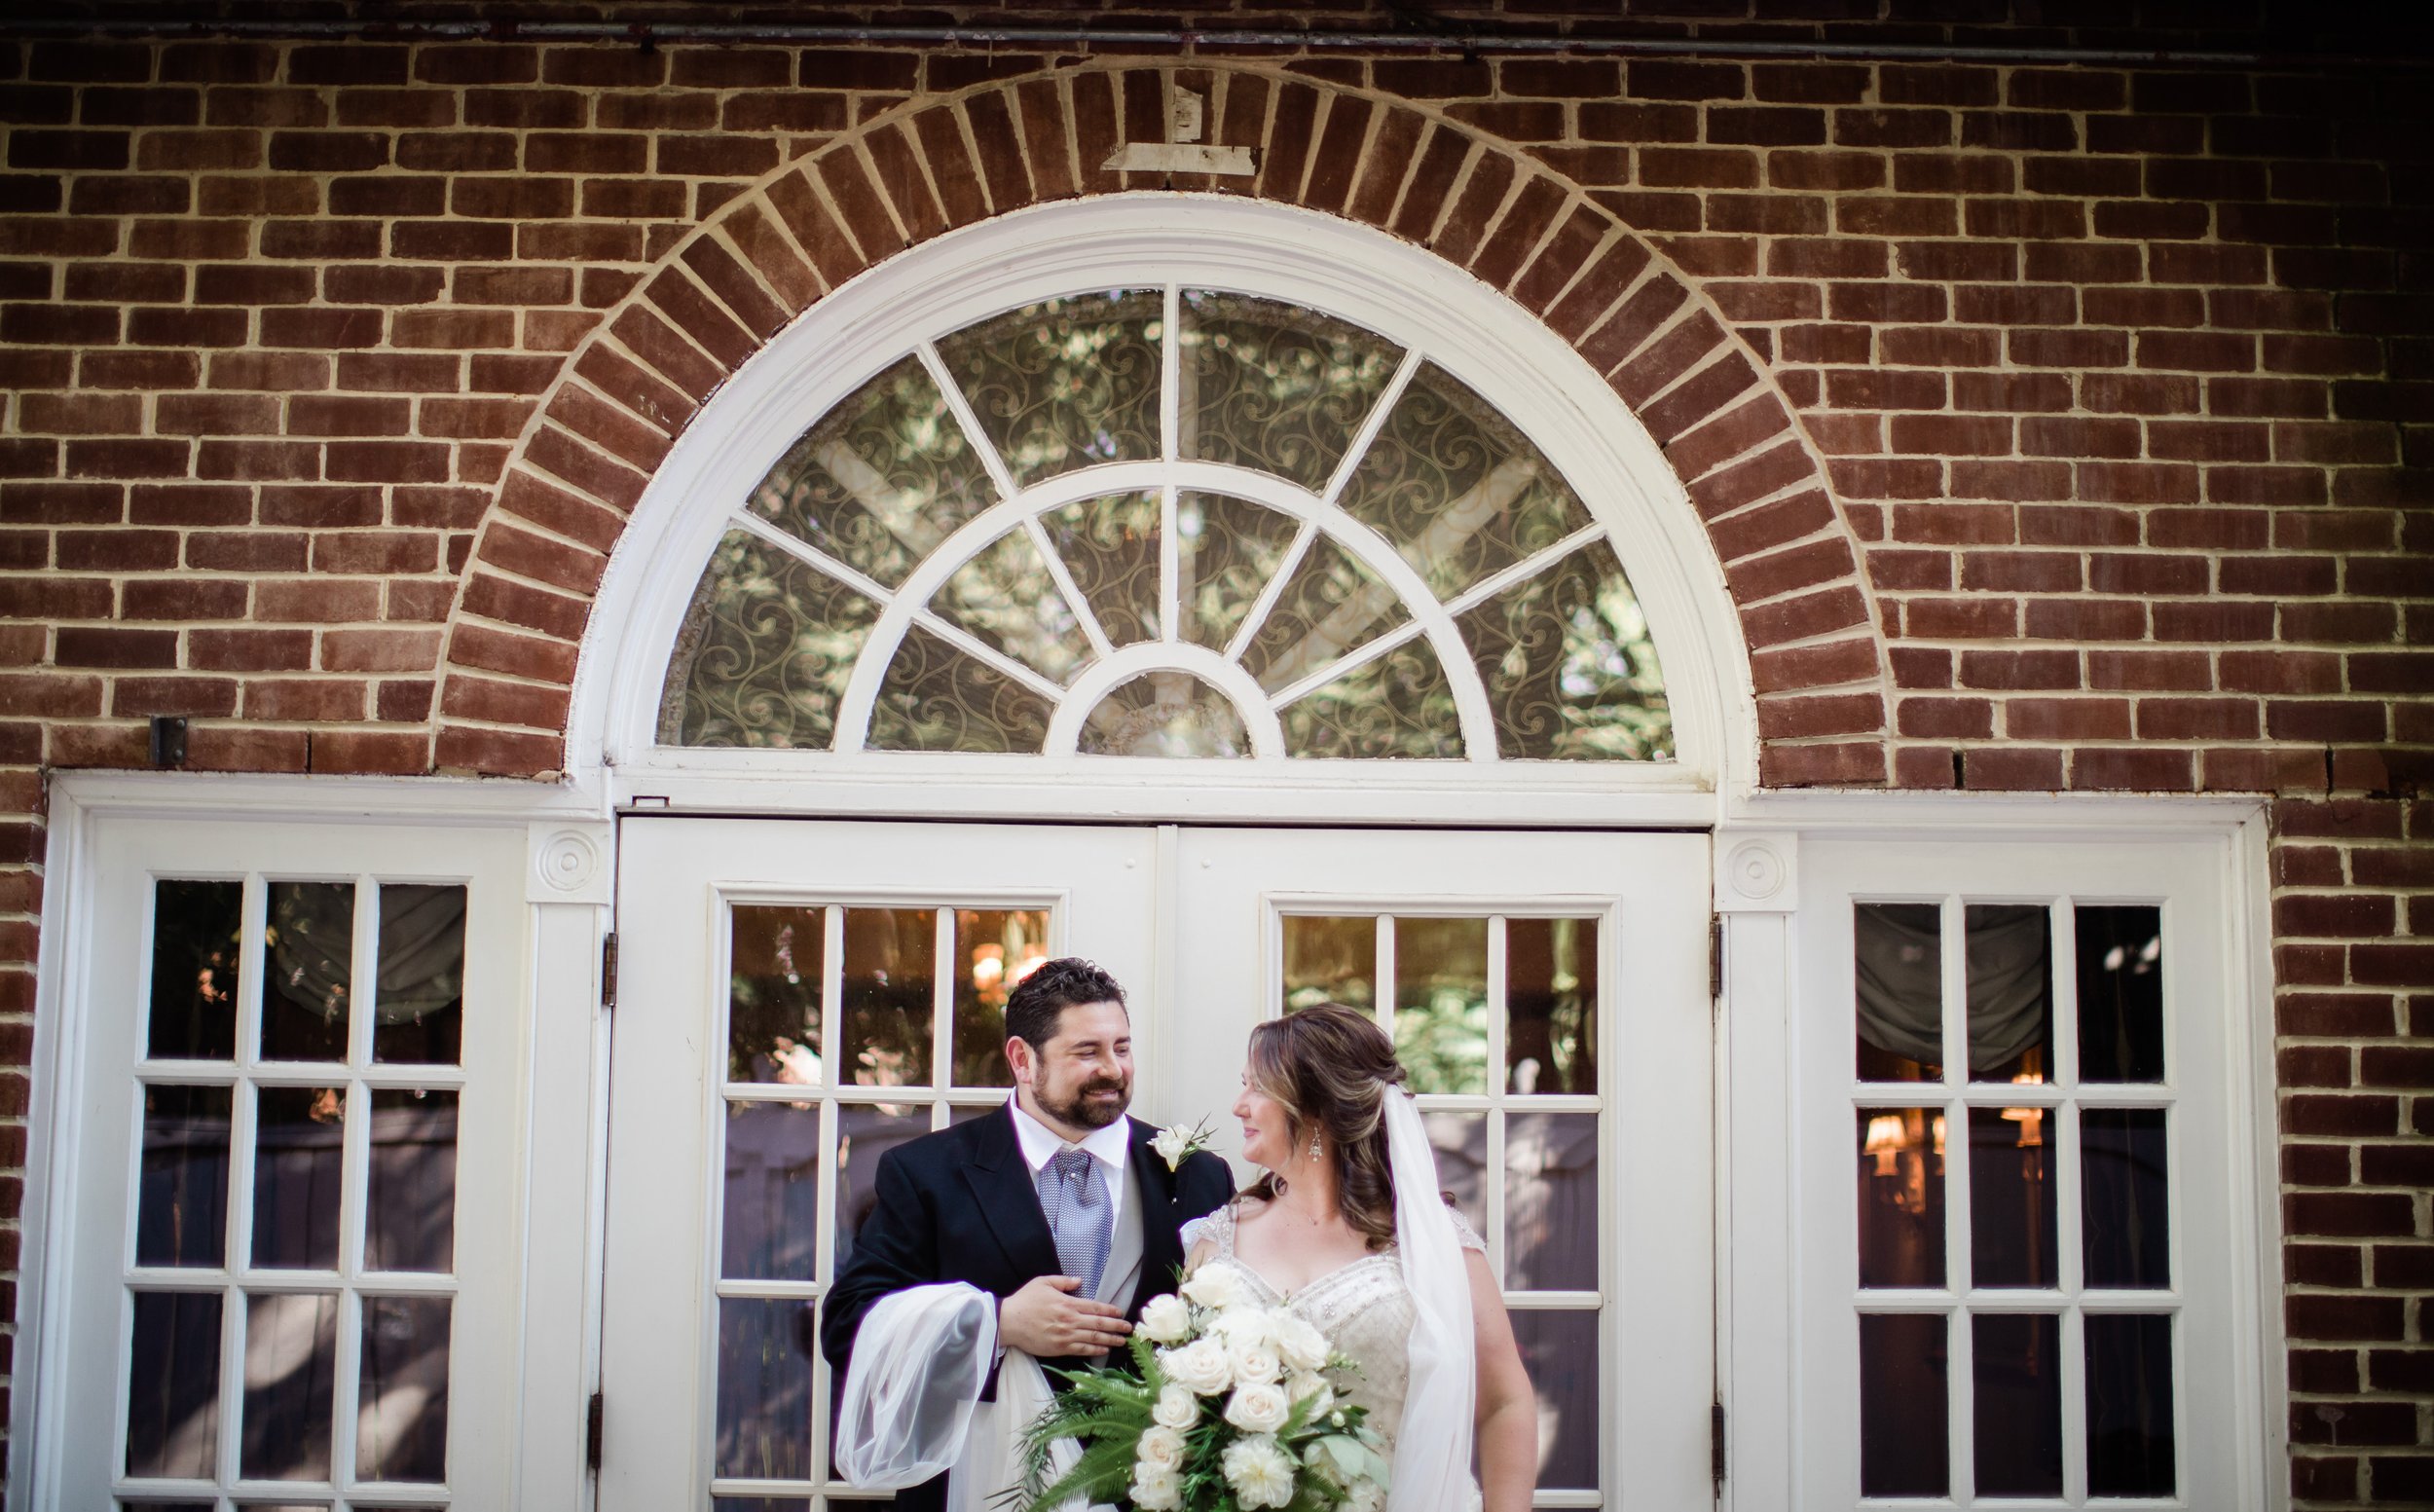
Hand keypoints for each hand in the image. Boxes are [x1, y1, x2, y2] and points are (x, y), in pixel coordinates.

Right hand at [998, 1274, 1131, 1356]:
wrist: (1009, 1322)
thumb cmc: (1025, 1301)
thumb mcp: (1043, 1282)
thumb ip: (1063, 1281)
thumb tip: (1079, 1280)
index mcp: (1068, 1303)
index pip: (1095, 1307)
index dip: (1110, 1310)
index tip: (1120, 1312)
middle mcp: (1070, 1320)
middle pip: (1099, 1324)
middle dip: (1116, 1326)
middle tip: (1128, 1328)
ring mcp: (1066, 1336)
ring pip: (1093, 1338)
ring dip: (1110, 1340)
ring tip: (1122, 1341)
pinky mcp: (1059, 1348)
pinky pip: (1082, 1350)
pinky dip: (1095, 1350)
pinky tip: (1104, 1350)